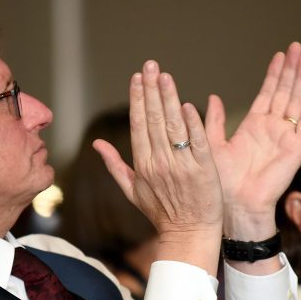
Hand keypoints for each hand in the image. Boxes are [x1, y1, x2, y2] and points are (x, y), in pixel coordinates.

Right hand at [94, 61, 222, 274]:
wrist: (189, 235)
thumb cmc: (161, 214)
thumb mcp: (132, 190)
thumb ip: (114, 165)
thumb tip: (96, 144)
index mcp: (143, 165)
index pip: (139, 125)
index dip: (138, 99)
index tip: (137, 77)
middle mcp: (160, 163)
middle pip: (154, 119)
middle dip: (151, 89)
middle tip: (150, 65)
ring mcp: (182, 165)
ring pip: (174, 126)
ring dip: (169, 98)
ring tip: (166, 75)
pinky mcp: (204, 170)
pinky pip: (197, 142)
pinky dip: (192, 123)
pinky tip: (187, 104)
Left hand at [206, 42, 300, 242]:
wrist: (236, 205)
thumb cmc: (223, 182)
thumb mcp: (213, 145)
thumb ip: (214, 121)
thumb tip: (211, 98)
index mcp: (254, 128)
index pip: (268, 94)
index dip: (274, 75)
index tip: (279, 55)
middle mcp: (272, 130)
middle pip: (285, 93)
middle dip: (291, 70)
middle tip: (297, 47)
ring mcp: (286, 139)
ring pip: (296, 103)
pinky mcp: (295, 150)